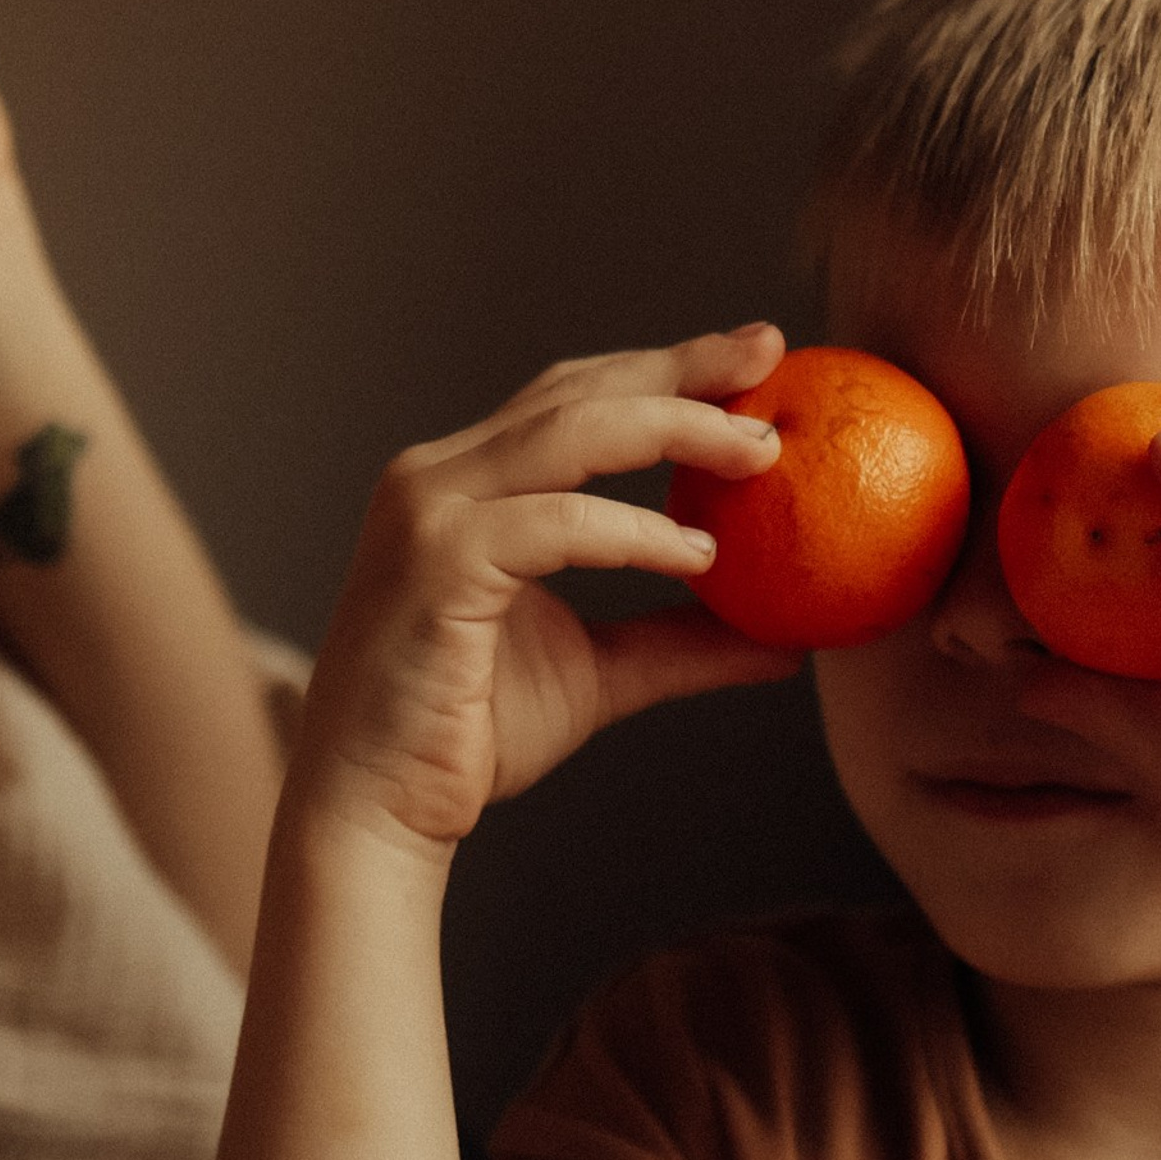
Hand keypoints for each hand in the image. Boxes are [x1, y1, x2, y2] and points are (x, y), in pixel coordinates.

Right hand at [296, 327, 802, 856]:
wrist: (373, 808)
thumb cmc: (466, 737)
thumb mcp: (598, 673)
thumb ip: (677, 641)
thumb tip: (786, 639)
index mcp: (464, 483)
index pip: (573, 399)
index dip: (663, 370)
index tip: (756, 356)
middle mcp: (438, 476)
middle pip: (575, 392)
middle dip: (680, 366)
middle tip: (769, 351)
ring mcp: (429, 512)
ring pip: (568, 433)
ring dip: (675, 427)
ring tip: (759, 449)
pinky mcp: (436, 561)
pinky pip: (556, 525)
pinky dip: (634, 530)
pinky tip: (701, 554)